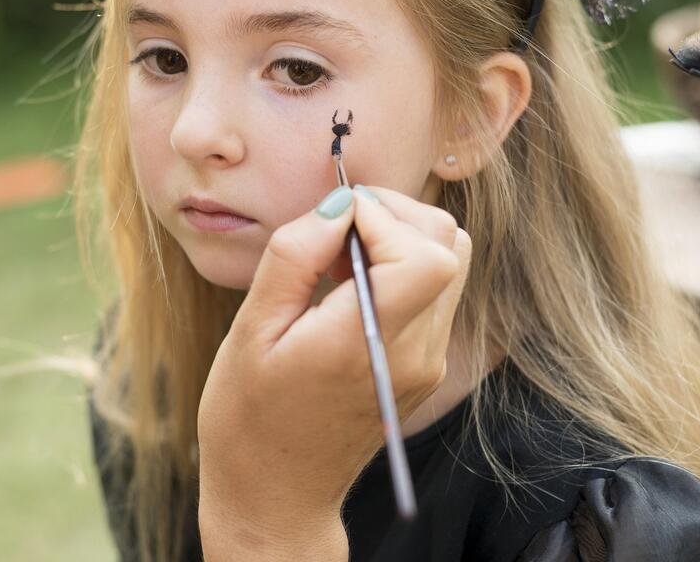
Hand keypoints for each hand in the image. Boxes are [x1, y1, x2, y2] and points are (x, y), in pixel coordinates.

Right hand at [197, 185, 471, 557]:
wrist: (277, 495)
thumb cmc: (248, 417)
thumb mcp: (251, 330)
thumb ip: (295, 257)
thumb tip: (339, 203)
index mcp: (364, 344)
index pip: (425, 254)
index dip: (383, 215)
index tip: (332, 220)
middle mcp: (414, 353)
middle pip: (449, 245)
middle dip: (395, 215)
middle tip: (335, 230)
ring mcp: (428, 362)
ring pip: (451, 261)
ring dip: (402, 238)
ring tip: (341, 257)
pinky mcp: (427, 366)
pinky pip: (436, 290)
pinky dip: (403, 266)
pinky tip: (351, 284)